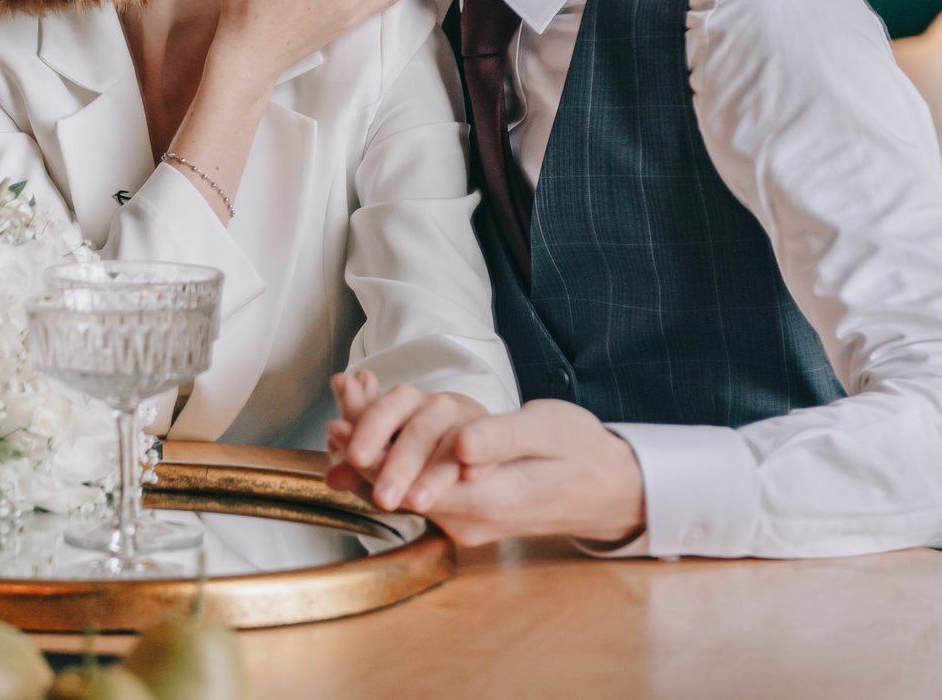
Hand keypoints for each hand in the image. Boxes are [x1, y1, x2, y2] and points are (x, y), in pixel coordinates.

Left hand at [324, 371, 645, 548]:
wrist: (610, 488)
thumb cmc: (582, 452)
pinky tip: (375, 439)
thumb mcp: (548, 431)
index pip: (415, 485)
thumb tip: (460, 445)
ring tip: (340, 421)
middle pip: (400, 491)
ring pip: (404, 492)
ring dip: (372, 459)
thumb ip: (500, 439)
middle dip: (362, 454)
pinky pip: (420, 492)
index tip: (343, 426)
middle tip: (331, 420)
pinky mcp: (468, 513)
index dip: (375, 457)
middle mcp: (472, 520)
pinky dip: (393, 465)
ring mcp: (469, 521)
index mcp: (491, 500)